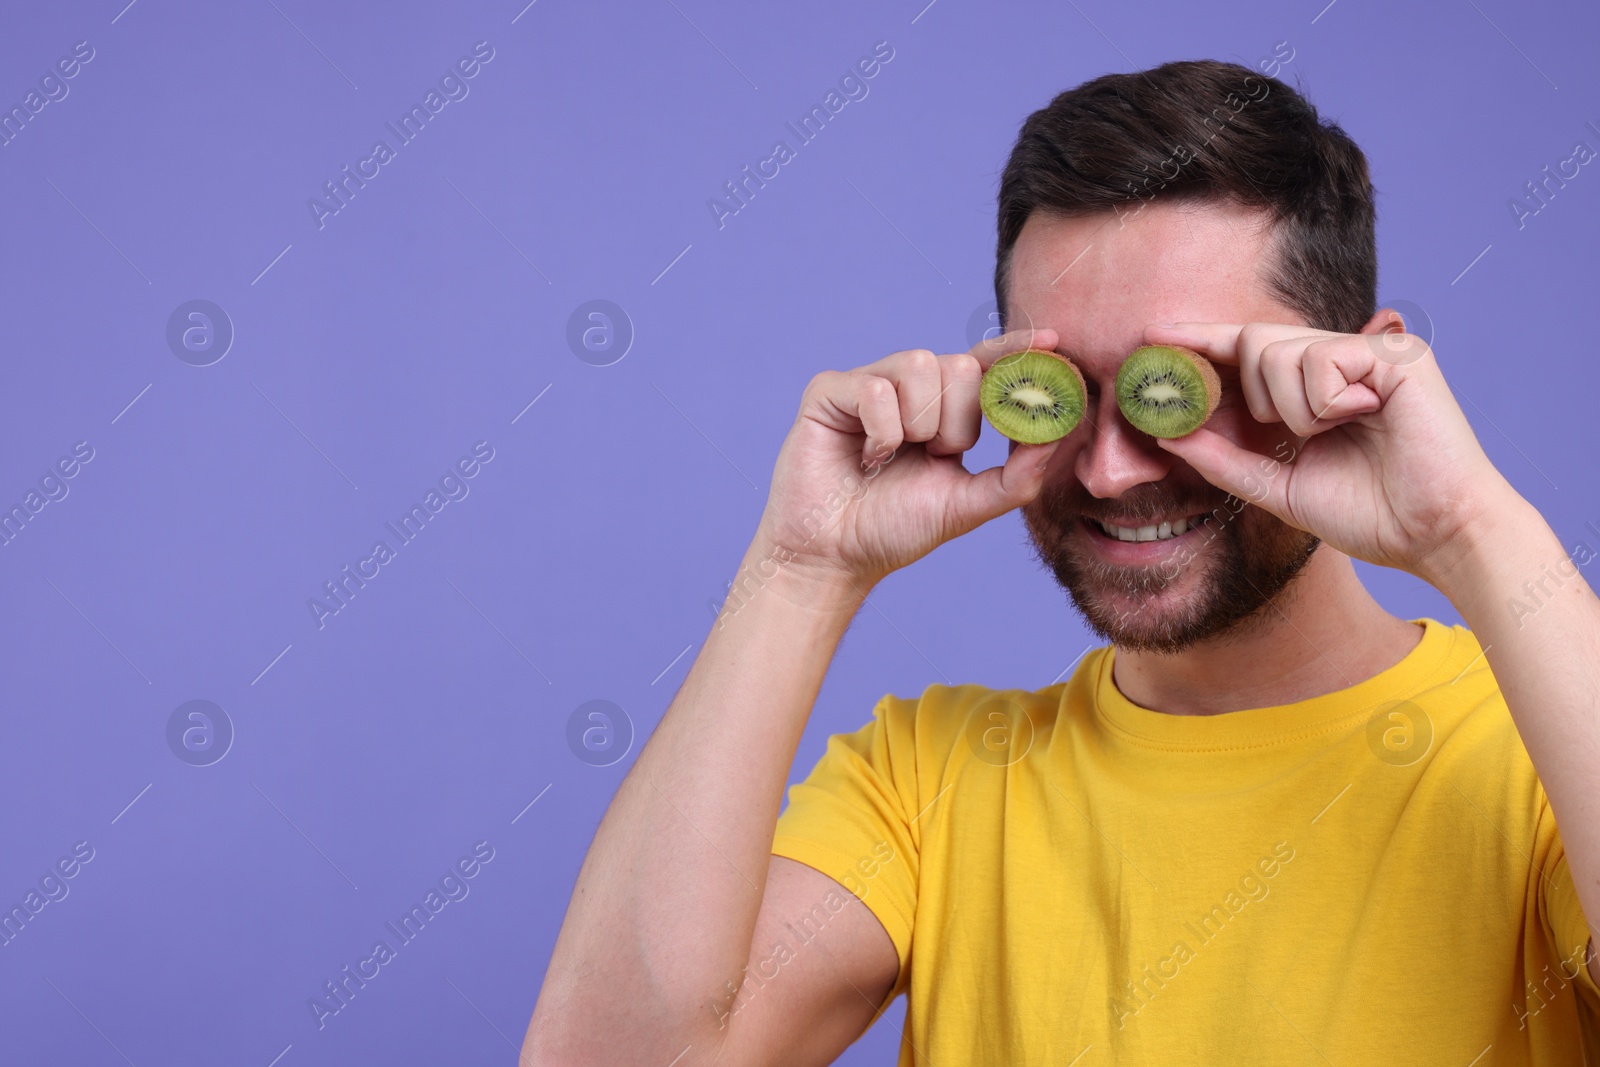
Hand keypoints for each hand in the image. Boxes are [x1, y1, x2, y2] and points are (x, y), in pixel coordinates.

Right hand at [749, 329, 1065, 592]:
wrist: (833, 556)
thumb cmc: (894, 529)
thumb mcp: (968, 505)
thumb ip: (1018, 476)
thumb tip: (1060, 436)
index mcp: (943, 410)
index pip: (985, 366)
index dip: (1015, 351)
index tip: (1051, 344)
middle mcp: (907, 389)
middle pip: (960, 365)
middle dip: (958, 421)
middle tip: (933, 457)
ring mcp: (868, 385)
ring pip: (922, 365)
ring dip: (920, 425)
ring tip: (896, 458)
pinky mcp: (830, 391)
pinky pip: (877, 388)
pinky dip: (882, 432)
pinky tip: (866, 458)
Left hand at [1141, 320, 1518, 583]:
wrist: (1434, 536)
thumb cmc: (1371, 515)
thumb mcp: (1277, 488)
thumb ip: (1223, 459)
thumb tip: (1166, 435)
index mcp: (1315, 389)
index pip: (1248, 350)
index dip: (1202, 340)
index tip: (1152, 337)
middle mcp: (1342, 361)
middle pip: (1255, 341)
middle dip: (1249, 391)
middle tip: (1281, 431)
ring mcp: (1370, 352)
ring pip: (1278, 352)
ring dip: (1290, 410)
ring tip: (1332, 435)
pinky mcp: (1396, 354)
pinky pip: (1319, 360)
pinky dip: (1322, 402)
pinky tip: (1358, 420)